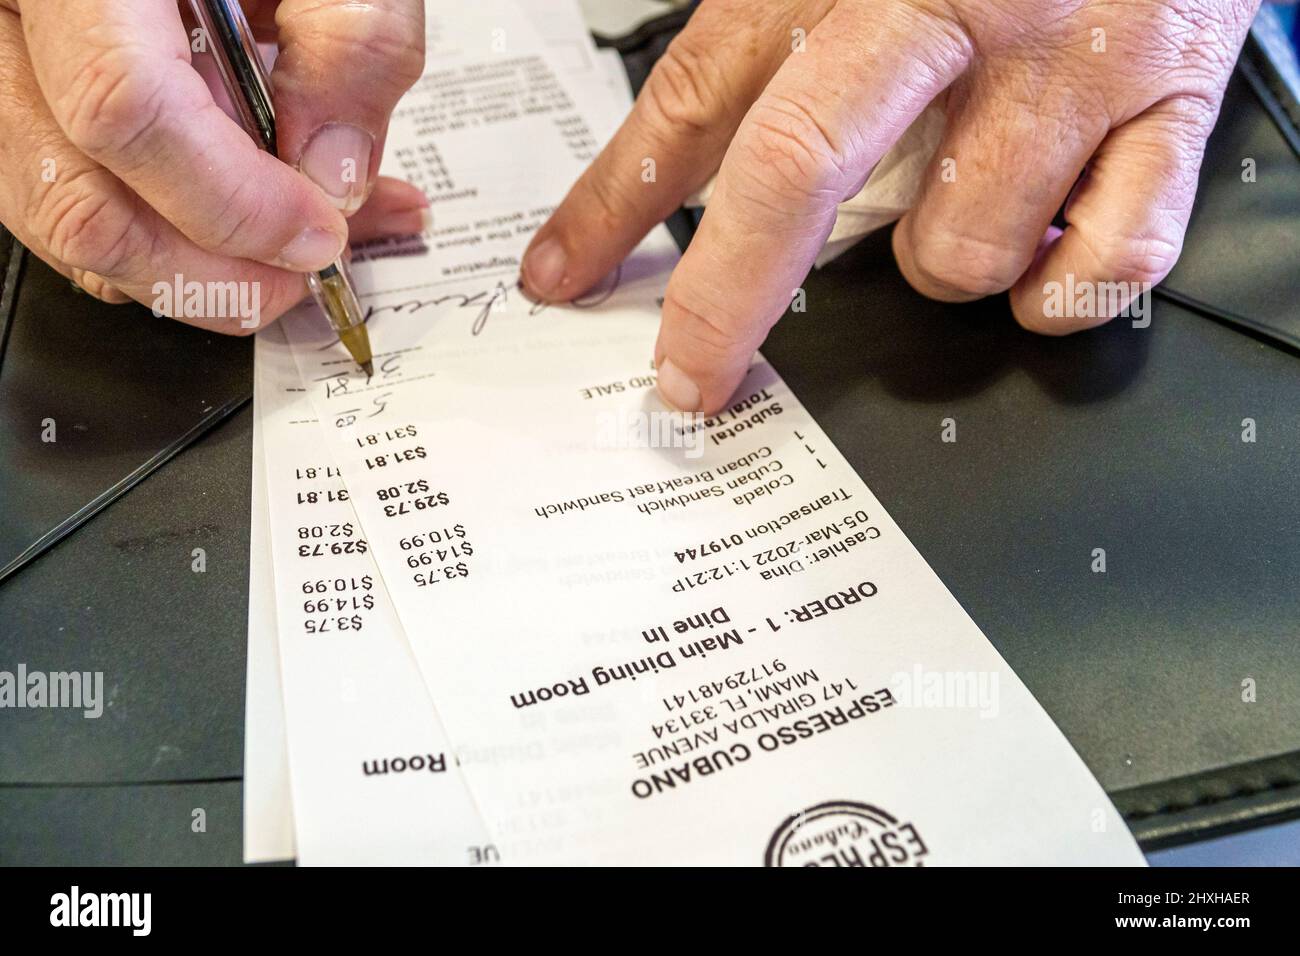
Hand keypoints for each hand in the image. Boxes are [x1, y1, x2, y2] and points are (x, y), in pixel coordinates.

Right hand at [0, 0, 426, 330]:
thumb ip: (351, 42)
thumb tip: (336, 170)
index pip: (127, 108)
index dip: (233, 202)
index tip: (316, 233)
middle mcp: (14, 16)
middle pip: (75, 195)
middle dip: (210, 271)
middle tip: (303, 272)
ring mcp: (8, 62)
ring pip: (67, 215)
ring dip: (195, 267)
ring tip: (295, 248)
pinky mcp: (32, 101)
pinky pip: (81, 195)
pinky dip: (176, 236)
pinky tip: (260, 224)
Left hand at [521, 0, 1258, 412]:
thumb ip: (772, 58)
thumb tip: (675, 173)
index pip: (692, 98)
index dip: (613, 204)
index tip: (564, 278)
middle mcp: (943, 12)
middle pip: (796, 170)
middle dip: (726, 300)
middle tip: (691, 376)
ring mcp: (1056, 64)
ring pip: (953, 250)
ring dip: (940, 264)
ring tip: (965, 204)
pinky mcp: (1167, 106)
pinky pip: (1098, 263)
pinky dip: (1059, 289)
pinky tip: (1048, 246)